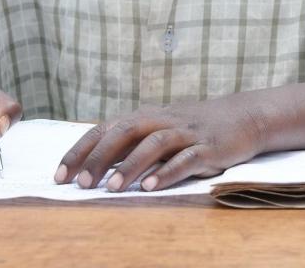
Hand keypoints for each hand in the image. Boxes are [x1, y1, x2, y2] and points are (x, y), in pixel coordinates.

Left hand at [55, 99, 264, 191]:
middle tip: (81, 184)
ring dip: (130, 165)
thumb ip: (131, 143)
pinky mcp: (209, 147)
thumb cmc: (194, 128)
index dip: (81, 151)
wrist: (245, 116)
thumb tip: (92, 166)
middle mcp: (163, 121)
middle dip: (100, 158)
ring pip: (154, 144)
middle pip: (125, 132)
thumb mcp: (160, 129)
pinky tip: (151, 186)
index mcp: (146, 117)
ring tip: (111, 188)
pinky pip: (186, 159)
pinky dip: (167, 172)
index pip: (105, 130)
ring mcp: (186, 133)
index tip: (60, 176)